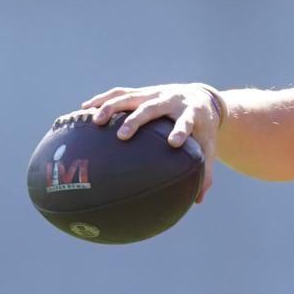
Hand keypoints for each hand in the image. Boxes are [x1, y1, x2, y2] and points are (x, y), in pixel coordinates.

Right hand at [81, 84, 220, 202]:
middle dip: (137, 120)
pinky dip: (103, 99)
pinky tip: (85, 109)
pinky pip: (121, 93)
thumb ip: (205, 171)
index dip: (181, 130)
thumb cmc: (203, 128)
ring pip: (132, 97)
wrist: (202, 97)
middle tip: (123, 136)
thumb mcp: (208, 146)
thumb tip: (198, 201)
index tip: (173, 142)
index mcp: (192, 114)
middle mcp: (172, 101)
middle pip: (153, 108)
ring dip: (112, 107)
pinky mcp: (144, 92)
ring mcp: (156, 94)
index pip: (187, 121)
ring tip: (95, 121)